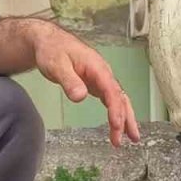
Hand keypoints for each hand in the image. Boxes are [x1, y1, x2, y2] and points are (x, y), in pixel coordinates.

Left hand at [27, 21, 141, 147]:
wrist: (49, 42)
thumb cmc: (53, 50)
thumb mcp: (56, 65)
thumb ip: (69, 81)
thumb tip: (80, 96)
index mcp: (97, 67)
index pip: (112, 91)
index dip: (116, 109)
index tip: (116, 125)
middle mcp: (103, 74)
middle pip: (120, 98)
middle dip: (125, 119)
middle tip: (126, 139)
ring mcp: (101, 79)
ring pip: (119, 100)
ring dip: (125, 119)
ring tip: (132, 138)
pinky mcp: (97, 84)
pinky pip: (111, 100)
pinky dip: (117, 113)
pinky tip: (118, 125)